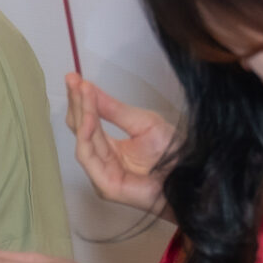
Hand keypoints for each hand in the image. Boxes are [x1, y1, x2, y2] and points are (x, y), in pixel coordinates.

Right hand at [64, 75, 173, 215]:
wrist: (190, 174)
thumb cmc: (172, 152)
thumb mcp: (142, 122)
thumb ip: (114, 109)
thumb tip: (88, 88)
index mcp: (110, 147)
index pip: (88, 121)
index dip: (81, 100)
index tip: (74, 77)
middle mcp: (102, 160)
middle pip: (80, 128)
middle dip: (76, 102)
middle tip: (72, 79)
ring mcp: (101, 174)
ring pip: (82, 139)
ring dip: (81, 113)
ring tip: (82, 91)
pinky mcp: (104, 185)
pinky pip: (88, 156)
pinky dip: (85, 135)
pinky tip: (89, 118)